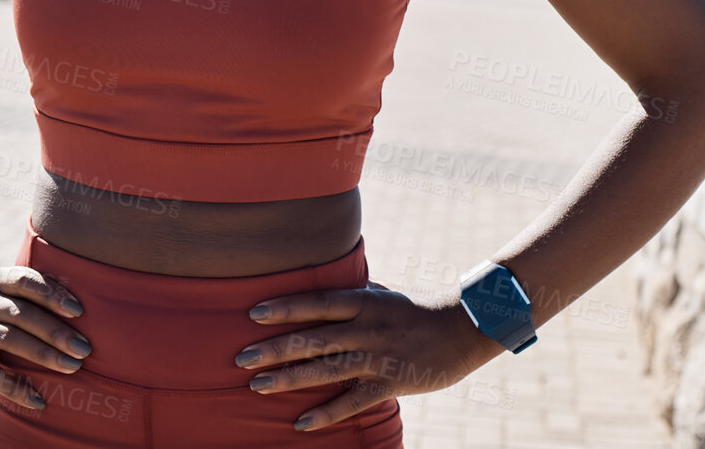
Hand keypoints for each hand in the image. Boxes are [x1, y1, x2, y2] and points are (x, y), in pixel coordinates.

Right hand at [0, 267, 91, 410]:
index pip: (28, 281)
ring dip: (45, 354)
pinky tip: (37, 400)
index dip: (54, 294)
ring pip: (12, 340)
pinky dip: (16, 387)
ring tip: (73, 367)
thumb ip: (22, 291)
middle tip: (85, 348)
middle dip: (58, 332)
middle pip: (25, 314)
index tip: (79, 311)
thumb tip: (73, 304)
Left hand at [235, 278, 505, 430]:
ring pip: (326, 370)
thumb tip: (325, 280)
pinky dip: (327, 414)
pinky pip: (353, 402)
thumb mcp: (383, 292)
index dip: (285, 308)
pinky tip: (301, 424)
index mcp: (362, 302)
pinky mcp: (390, 383)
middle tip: (240, 358)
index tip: (253, 313)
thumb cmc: (418, 308)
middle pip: (312, 339)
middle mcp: (365, 328)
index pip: (316, 303)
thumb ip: (352, 291)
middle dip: (273, 349)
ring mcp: (377, 357)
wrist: (465, 329)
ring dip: (289, 379)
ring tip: (257, 386)